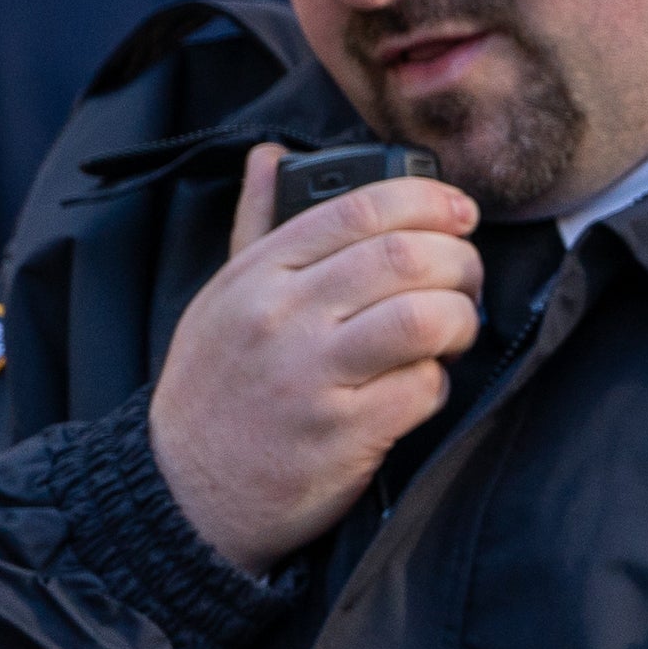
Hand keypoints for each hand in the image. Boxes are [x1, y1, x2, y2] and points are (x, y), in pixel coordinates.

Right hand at [146, 144, 483, 573]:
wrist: (182, 494)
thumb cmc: (218, 387)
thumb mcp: (222, 299)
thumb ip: (257, 224)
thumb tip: (269, 154)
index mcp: (256, 275)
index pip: (360, 209)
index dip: (429, 201)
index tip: (460, 213)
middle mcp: (280, 318)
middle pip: (406, 257)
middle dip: (460, 263)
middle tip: (465, 281)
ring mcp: (308, 376)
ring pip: (425, 317)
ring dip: (460, 320)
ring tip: (452, 331)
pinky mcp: (340, 433)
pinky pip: (424, 387)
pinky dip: (438, 383)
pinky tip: (418, 387)